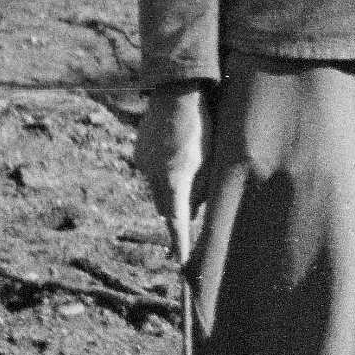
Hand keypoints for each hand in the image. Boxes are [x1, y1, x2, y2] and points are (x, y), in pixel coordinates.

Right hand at [135, 83, 209, 265]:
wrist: (179, 88)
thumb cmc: (205, 124)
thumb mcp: (214, 160)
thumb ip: (205, 189)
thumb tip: (193, 210)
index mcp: (174, 180)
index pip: (176, 223)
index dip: (180, 246)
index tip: (182, 266)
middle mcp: (153, 174)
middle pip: (167, 206)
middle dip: (181, 208)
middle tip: (200, 195)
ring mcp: (143, 161)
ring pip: (162, 187)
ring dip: (176, 185)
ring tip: (196, 160)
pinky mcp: (140, 150)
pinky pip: (155, 169)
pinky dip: (168, 168)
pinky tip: (183, 148)